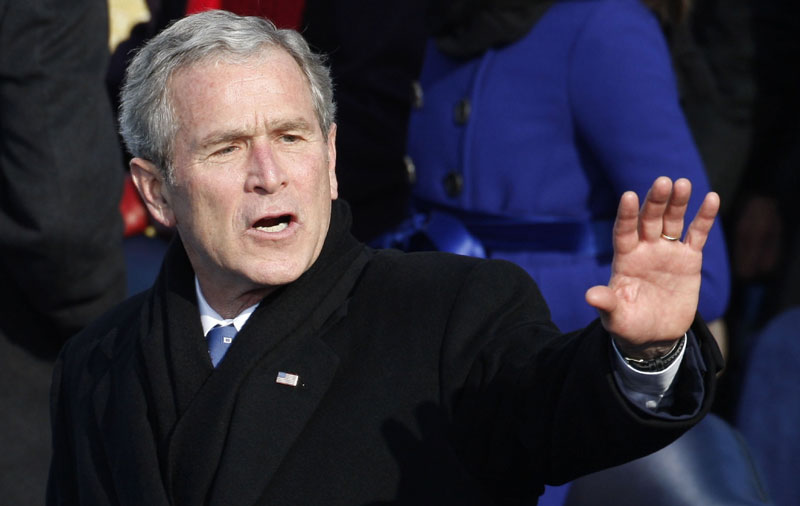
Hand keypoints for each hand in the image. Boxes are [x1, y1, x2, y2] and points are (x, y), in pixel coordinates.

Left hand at [585, 177, 718, 358]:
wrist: (656, 335)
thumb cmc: (630, 325)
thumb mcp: (616, 318)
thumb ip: (607, 304)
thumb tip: (590, 296)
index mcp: (625, 259)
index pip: (624, 232)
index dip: (626, 215)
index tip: (628, 195)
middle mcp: (644, 249)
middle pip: (649, 220)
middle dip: (655, 202)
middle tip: (662, 182)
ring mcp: (667, 251)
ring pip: (672, 221)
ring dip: (677, 203)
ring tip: (682, 183)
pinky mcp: (689, 259)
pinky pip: (696, 234)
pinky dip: (704, 217)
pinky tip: (711, 198)